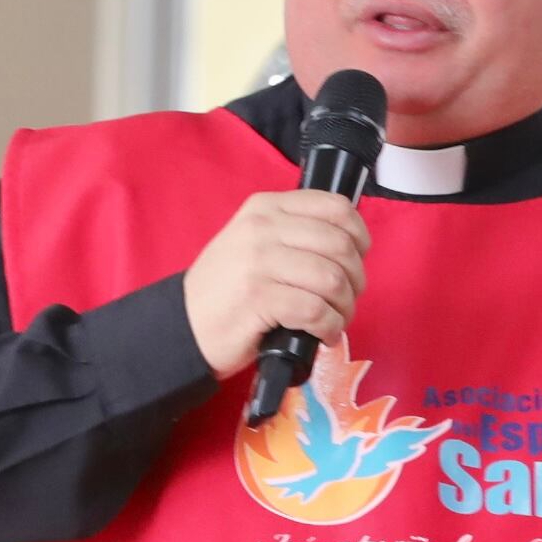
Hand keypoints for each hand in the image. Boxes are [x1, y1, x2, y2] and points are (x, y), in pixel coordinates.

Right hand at [182, 191, 370, 379]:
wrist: (182, 325)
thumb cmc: (227, 289)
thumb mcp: (254, 242)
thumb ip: (295, 232)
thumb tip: (350, 244)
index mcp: (267, 207)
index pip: (335, 207)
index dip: (359, 236)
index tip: (358, 258)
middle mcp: (263, 228)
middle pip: (340, 245)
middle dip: (355, 278)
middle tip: (347, 298)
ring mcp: (258, 262)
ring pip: (332, 279)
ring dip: (344, 306)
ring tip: (335, 319)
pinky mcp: (258, 298)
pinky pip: (315, 310)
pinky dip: (329, 326)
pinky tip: (323, 334)